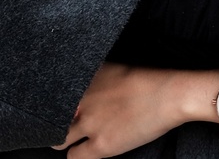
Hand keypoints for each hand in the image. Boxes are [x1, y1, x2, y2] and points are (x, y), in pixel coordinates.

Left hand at [54, 63, 218, 158]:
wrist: (170, 93)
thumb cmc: (148, 79)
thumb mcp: (113, 68)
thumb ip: (93, 76)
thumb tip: (81, 85)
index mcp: (83, 78)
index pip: (50, 92)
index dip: (50, 102)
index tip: (52, 106)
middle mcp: (81, 99)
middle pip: (48, 115)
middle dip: (51, 121)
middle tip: (58, 125)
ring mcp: (90, 123)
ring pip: (57, 139)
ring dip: (60, 140)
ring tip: (67, 140)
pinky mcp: (101, 144)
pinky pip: (73, 157)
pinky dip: (75, 155)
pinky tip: (82, 151)